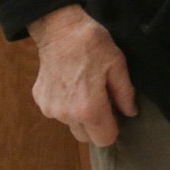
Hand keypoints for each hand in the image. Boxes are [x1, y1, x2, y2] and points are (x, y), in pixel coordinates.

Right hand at [28, 4, 137, 146]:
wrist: (59, 30)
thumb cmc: (93, 46)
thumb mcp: (118, 66)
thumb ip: (125, 94)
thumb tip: (130, 113)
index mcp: (89, 109)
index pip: (104, 140)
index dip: (113, 129)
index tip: (115, 114)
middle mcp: (66, 115)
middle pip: (85, 137)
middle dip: (96, 125)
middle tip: (102, 101)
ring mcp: (50, 109)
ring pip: (71, 125)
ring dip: (80, 116)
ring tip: (85, 89)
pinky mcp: (40, 101)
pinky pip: (58, 112)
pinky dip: (66, 105)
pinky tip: (71, 85)